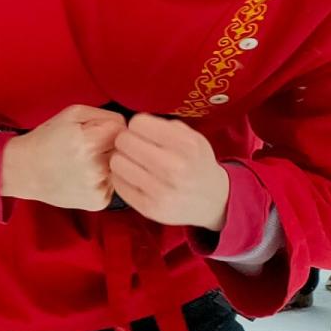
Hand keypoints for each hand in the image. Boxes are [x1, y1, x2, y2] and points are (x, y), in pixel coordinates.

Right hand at [0, 104, 123, 212]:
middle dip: (108, 146)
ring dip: (107, 164)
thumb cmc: (47, 139)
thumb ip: (105, 115)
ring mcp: (98, 188)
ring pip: (121, 168)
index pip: (122, 129)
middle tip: (86, 149)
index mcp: (89, 143)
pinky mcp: (98, 202)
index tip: (90, 133)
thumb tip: (129, 129)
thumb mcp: (72, 114)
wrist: (23, 171)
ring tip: (83, 164)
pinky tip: (83, 178)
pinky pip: (114, 184)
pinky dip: (102, 180)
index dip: (106, 128)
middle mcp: (96, 168)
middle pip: (123, 150)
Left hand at [109, 113, 229, 231]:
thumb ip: (168, 126)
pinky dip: (122, 178)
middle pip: (124, 141)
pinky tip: (134, 178)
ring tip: (134, 162)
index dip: (137, 126)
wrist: (214, 200)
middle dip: (126, 141)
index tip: (142, 133)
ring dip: (122, 160)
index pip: (138, 123)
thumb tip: (136, 122)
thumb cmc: (197, 165)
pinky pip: (117, 183)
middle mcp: (174, 167)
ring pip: (116, 162)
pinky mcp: (148, 207)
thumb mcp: (194, 139)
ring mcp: (160, 190)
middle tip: (134, 147)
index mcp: (186, 145)